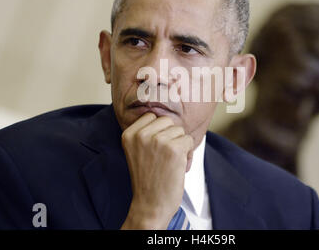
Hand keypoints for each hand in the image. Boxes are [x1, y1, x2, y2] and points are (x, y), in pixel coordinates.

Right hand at [120, 112, 193, 228]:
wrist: (150, 204)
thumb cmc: (147, 179)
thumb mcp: (136, 151)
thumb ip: (145, 133)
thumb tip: (164, 115)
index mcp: (129, 134)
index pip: (151, 116)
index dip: (159, 130)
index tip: (156, 147)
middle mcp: (142, 135)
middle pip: (167, 121)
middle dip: (171, 136)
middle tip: (165, 155)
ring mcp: (158, 141)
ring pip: (179, 130)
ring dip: (180, 145)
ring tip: (170, 162)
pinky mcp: (174, 149)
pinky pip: (189, 140)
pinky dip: (188, 153)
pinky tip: (178, 165)